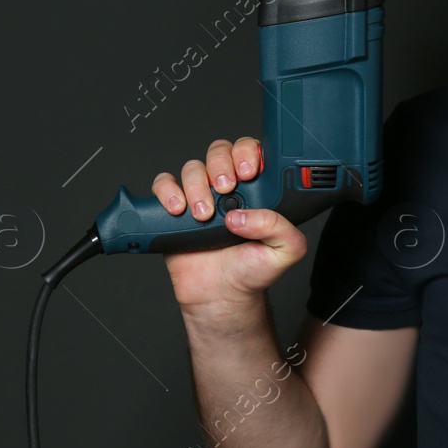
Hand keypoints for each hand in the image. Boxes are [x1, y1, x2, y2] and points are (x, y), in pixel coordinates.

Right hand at [150, 136, 307, 318]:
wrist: (222, 296)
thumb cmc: (253, 270)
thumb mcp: (284, 251)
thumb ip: (279, 228)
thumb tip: (242, 215)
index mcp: (258, 189)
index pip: (252, 151)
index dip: (248, 153)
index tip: (247, 172)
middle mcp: (228, 187)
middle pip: (219, 151)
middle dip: (220, 164)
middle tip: (225, 188)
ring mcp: (201, 195)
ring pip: (192, 167)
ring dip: (195, 186)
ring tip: (204, 215)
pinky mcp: (175, 209)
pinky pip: (163, 184)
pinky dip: (166, 191)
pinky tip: (177, 210)